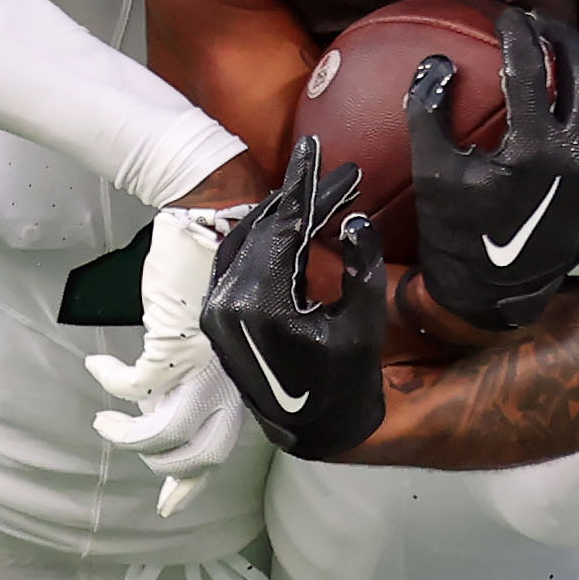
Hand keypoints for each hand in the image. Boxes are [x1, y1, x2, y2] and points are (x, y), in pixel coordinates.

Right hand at [86, 205, 257, 516]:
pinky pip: (132, 386)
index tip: (170, 505)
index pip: (223, 448)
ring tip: (105, 421)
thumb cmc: (217, 273)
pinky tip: (99, 366)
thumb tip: (170, 399)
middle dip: (162, 467)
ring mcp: (205, 368)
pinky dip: (110, 381)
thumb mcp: (219, 335)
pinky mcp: (175, 346)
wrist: (215, 225)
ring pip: (162, 433)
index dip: (193, 483)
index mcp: (245, 382)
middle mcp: (231, 382)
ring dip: (126, 434)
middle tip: (128, 445)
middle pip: (200, 455)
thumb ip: (203, 371)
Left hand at [199, 137, 386, 458]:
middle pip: (262, 229)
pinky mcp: (216, 317)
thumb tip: (359, 221)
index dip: (305, 186)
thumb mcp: (362, 325)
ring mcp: (215, 311)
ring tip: (312, 191)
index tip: (315, 149)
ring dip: (278, 213)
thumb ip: (361, 269)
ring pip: (244, 241)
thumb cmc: (345, 382)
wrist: (317, 430)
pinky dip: (260, 236)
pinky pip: (235, 260)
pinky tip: (284, 223)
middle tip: (330, 169)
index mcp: (259, 304)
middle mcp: (226, 304)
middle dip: (298, 196)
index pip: (282, 227)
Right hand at [408, 9, 578, 328]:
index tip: (505, 14)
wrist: (493, 298)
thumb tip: (438, 62)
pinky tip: (573, 93)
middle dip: (562, 36)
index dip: (518, 33)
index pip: (531, 69)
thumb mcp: (432, 172)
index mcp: (536, 150)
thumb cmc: (455, 235)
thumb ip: (429, 110)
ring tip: (560, 46)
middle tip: (539, 20)